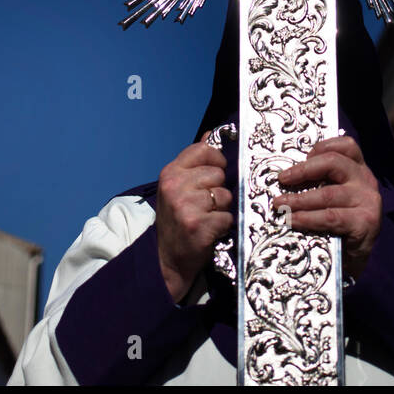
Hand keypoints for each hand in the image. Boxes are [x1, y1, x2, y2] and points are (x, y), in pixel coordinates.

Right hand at [155, 134, 232, 302]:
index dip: (216, 160)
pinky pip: (227, 216)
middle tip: (205, 204)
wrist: (166, 259)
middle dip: (219, 189)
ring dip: (222, 209)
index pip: (203, 149)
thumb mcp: (177, 187)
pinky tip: (210, 230)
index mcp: (170, 173)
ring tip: (207, 217)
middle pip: (218, 174)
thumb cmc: (176, 220)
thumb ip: (194, 162)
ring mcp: (186, 206)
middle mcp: (175, 187)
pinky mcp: (198, 226)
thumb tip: (211, 134)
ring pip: (225, 196)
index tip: (216, 172)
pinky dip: (223, 225)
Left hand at [272, 135, 381, 279]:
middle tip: (282, 179)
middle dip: (303, 170)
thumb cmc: (337, 225)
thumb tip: (286, 174)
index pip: (346, 146)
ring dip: (299, 199)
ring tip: (280, 204)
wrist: (352, 261)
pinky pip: (331, 217)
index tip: (302, 156)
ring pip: (328, 193)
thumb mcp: (331, 197)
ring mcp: (368, 201)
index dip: (322, 147)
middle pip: (334, 163)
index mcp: (358, 170)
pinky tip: (293, 220)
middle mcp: (366, 181)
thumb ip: (319, 182)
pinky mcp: (365, 223)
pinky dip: (308, 218)